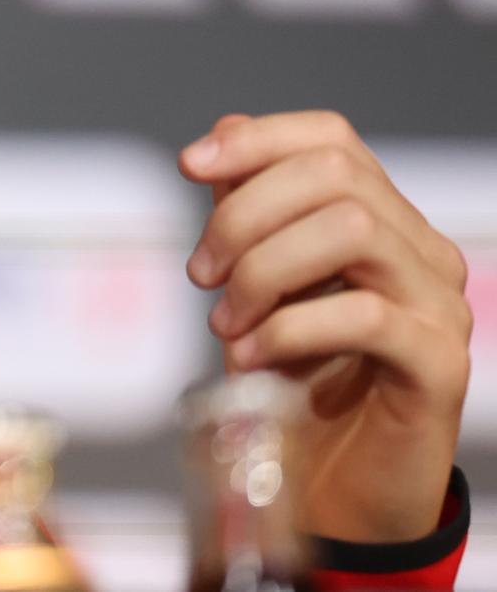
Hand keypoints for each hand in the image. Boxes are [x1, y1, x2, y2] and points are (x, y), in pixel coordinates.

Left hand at [180, 111, 470, 543]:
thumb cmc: (294, 383)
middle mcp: (423, 253)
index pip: (332, 139)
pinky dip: (289, 327)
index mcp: (383, 222)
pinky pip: (365, 315)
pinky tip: (250, 355)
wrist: (331, 489)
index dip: (257, 140)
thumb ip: (248, 214)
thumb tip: (221, 139)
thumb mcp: (255, 287)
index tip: (188, 167)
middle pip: (336, 175)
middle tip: (201, 274)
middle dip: (244, 214)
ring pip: (353, 230)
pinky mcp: (440, 366)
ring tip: (225, 322)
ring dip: (264, 269)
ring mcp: (440, 306)